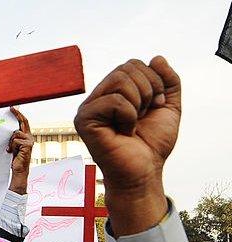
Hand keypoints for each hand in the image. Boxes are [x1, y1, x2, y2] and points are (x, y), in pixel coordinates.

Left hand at [8, 107, 33, 171]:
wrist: (19, 169)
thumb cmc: (15, 158)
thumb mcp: (13, 145)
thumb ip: (13, 137)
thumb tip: (6, 129)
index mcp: (26, 136)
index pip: (23, 122)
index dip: (19, 114)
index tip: (13, 108)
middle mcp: (30, 137)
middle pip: (23, 122)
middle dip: (17, 114)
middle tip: (11, 108)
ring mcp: (30, 141)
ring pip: (15, 133)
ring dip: (10, 141)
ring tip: (10, 149)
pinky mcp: (28, 145)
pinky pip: (15, 140)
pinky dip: (11, 146)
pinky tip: (11, 152)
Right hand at [74, 57, 178, 232]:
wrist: (144, 171)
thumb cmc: (152, 144)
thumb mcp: (168, 106)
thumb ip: (168, 81)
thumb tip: (155, 58)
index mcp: (113, 93)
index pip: (133, 64)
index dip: (153, 81)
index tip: (154, 108)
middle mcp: (98, 98)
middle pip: (126, 68)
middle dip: (147, 90)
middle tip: (144, 115)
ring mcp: (88, 108)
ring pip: (120, 79)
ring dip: (138, 103)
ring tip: (133, 123)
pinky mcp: (84, 120)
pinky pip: (114, 101)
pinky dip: (128, 116)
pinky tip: (124, 131)